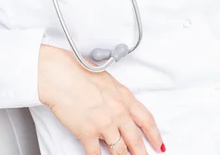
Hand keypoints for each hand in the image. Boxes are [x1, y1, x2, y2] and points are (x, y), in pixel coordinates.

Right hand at [38, 44, 164, 154]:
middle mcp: (118, 111)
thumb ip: (116, 96)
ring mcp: (104, 123)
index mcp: (124, 96)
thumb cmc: (79, 72)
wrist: (61, 75)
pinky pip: (96, 154)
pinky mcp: (88, 133)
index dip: (154, 135)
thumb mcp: (106, 81)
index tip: (158, 144)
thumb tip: (118, 105)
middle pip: (136, 140)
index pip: (146, 119)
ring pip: (119, 150)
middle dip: (142, 153)